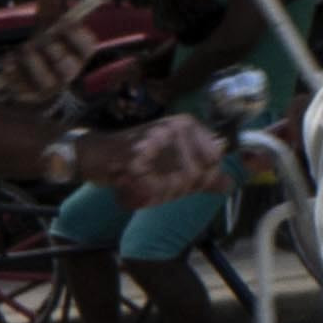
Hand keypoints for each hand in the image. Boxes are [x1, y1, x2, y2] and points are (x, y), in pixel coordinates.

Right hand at [107, 112, 230, 205]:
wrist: (93, 153)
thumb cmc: (134, 157)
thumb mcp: (172, 159)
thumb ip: (201, 173)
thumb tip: (230, 185)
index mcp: (189, 125)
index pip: (213, 160)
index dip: (200, 179)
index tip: (176, 183)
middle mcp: (176, 128)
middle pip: (195, 175)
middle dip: (174, 191)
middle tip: (151, 188)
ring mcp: (155, 140)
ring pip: (175, 184)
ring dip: (156, 196)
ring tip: (138, 188)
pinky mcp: (133, 157)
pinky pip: (150, 190)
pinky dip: (138, 197)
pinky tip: (126, 190)